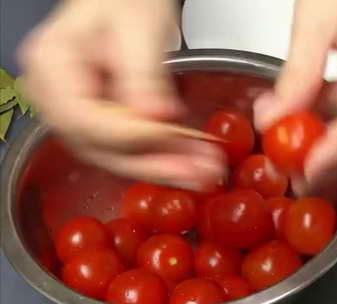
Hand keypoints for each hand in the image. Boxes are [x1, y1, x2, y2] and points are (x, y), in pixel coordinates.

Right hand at [19, 0, 225, 190]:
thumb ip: (145, 76)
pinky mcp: (100, 122)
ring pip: (114, 154)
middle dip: (152, 163)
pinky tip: (192, 163)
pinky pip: (128, 148)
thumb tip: (157, 118)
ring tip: (203, 171)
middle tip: (196, 172)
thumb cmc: (127, 1)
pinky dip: (162, 157)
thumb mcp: (139, 29)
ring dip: (162, 166)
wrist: (129, 0)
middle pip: (98, 145)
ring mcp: (75, 112)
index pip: (83, 117)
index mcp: (51, 63)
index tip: (169, 135)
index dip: (128, 135)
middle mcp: (54, 95)